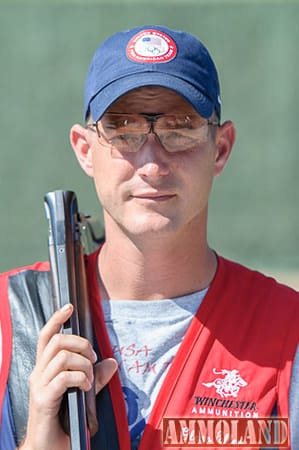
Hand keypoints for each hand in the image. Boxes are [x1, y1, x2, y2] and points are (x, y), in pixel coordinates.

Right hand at [19, 304, 116, 449]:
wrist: (48, 448)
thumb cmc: (64, 419)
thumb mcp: (83, 393)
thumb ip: (95, 377)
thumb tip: (112, 362)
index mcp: (45, 368)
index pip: (47, 335)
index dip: (57, 319)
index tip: (69, 307)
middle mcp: (38, 373)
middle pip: (57, 340)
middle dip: (81, 344)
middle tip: (93, 359)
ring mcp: (39, 386)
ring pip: (62, 356)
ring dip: (84, 364)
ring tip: (90, 379)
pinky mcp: (43, 400)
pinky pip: (65, 377)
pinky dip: (81, 378)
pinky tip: (86, 388)